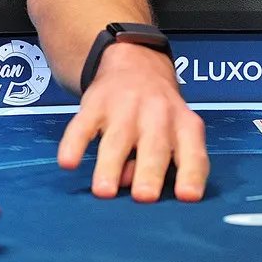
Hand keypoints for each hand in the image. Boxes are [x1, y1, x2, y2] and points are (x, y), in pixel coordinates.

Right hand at [56, 42, 208, 201]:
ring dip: (111, 166)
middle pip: (155, 146)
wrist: (136, 63)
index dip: (192, 175)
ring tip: (104, 192)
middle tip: (144, 197)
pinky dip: (74, 144)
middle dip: (150, 172)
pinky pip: (83, 125)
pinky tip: (69, 162)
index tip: (188, 196)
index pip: (193, 153)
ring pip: (118, 139)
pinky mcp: (95, 104)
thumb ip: (159, 162)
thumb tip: (128, 182)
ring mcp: (125, 107)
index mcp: (185, 126)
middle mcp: (158, 114)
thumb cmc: (160, 115)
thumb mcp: (172, 134)